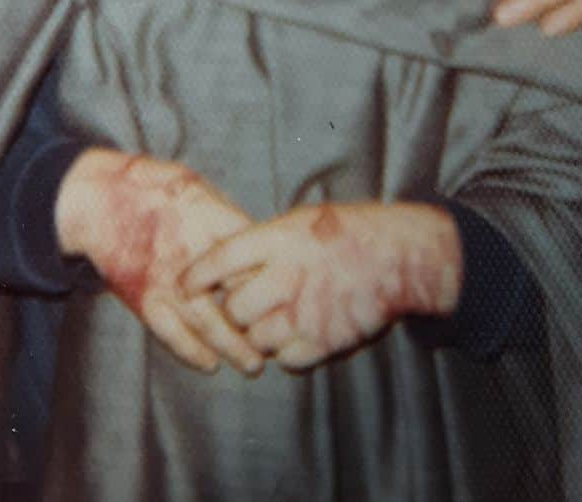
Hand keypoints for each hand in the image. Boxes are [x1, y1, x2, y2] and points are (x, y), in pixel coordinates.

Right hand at [55, 149, 262, 375]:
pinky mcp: (143, 297)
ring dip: (231, 346)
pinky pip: (170, 331)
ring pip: (206, 321)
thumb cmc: (150, 186)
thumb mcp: (194, 185)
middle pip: (235, 292)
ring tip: (253, 364)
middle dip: (259, 317)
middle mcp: (191, 251)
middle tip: (279, 339)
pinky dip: (190, 351)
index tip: (285, 289)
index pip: (250, 252)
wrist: (98, 198)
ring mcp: (167, 278)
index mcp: (209, 218)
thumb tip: (253, 238)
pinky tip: (209, 364)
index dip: (269, 273)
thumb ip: (223, 213)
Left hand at [182, 202, 461, 370]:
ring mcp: (305, 313)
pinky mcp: (324, 342)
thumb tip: (224, 267)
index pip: (221, 260)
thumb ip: (262, 244)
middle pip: (233, 309)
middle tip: (241, 305)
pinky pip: (286, 359)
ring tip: (273, 318)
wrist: (398, 257)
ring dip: (257, 333)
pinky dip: (286, 351)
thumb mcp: (298, 222)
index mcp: (279, 240)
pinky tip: (297, 331)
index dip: (197, 275)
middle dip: (232, 310)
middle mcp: (287, 277)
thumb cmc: (344, 233)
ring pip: (256, 339)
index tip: (183, 284)